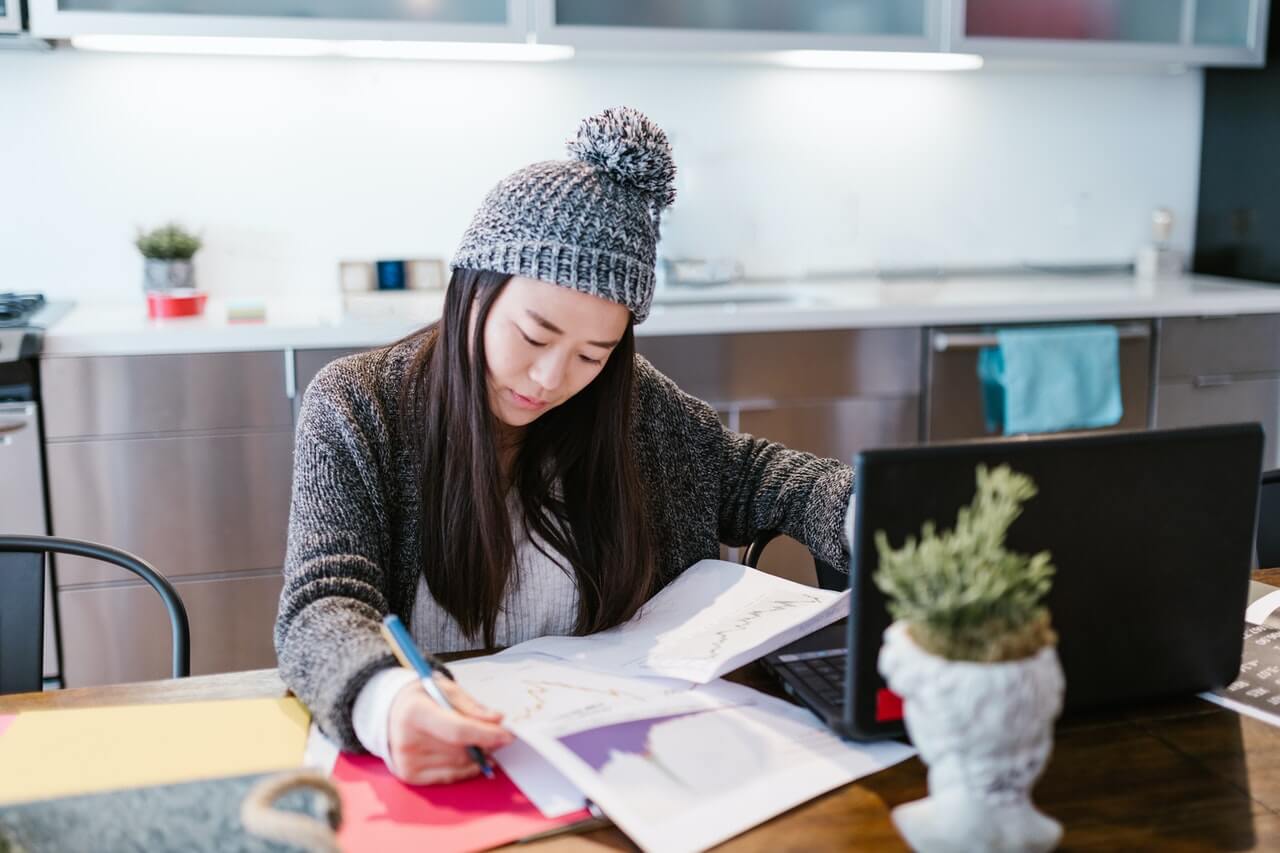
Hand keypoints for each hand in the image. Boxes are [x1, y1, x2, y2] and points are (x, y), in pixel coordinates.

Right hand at [385, 677, 513, 783]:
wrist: (390, 711)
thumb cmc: (422, 697)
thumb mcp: (445, 689)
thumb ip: (471, 706)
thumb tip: (497, 720)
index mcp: (414, 712)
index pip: (457, 730)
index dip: (485, 735)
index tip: (508, 735)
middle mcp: (406, 740)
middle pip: (460, 750)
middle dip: (485, 743)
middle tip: (499, 735)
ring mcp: (406, 762)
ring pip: (458, 764)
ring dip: (477, 755)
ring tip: (483, 742)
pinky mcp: (410, 776)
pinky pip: (450, 776)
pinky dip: (466, 768)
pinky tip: (473, 757)